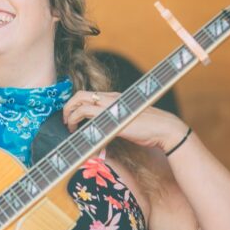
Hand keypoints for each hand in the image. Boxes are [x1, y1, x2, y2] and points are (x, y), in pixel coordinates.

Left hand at [62, 91, 189, 152]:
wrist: (164, 128)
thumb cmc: (148, 127)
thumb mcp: (126, 120)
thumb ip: (112, 120)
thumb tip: (100, 129)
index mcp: (113, 97)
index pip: (87, 94)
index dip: (75, 104)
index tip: (71, 116)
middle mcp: (110, 98)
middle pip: (79, 95)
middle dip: (67, 107)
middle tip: (65, 121)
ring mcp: (111, 107)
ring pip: (81, 104)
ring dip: (70, 116)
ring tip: (70, 128)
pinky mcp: (111, 118)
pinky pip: (88, 116)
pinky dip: (79, 123)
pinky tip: (80, 134)